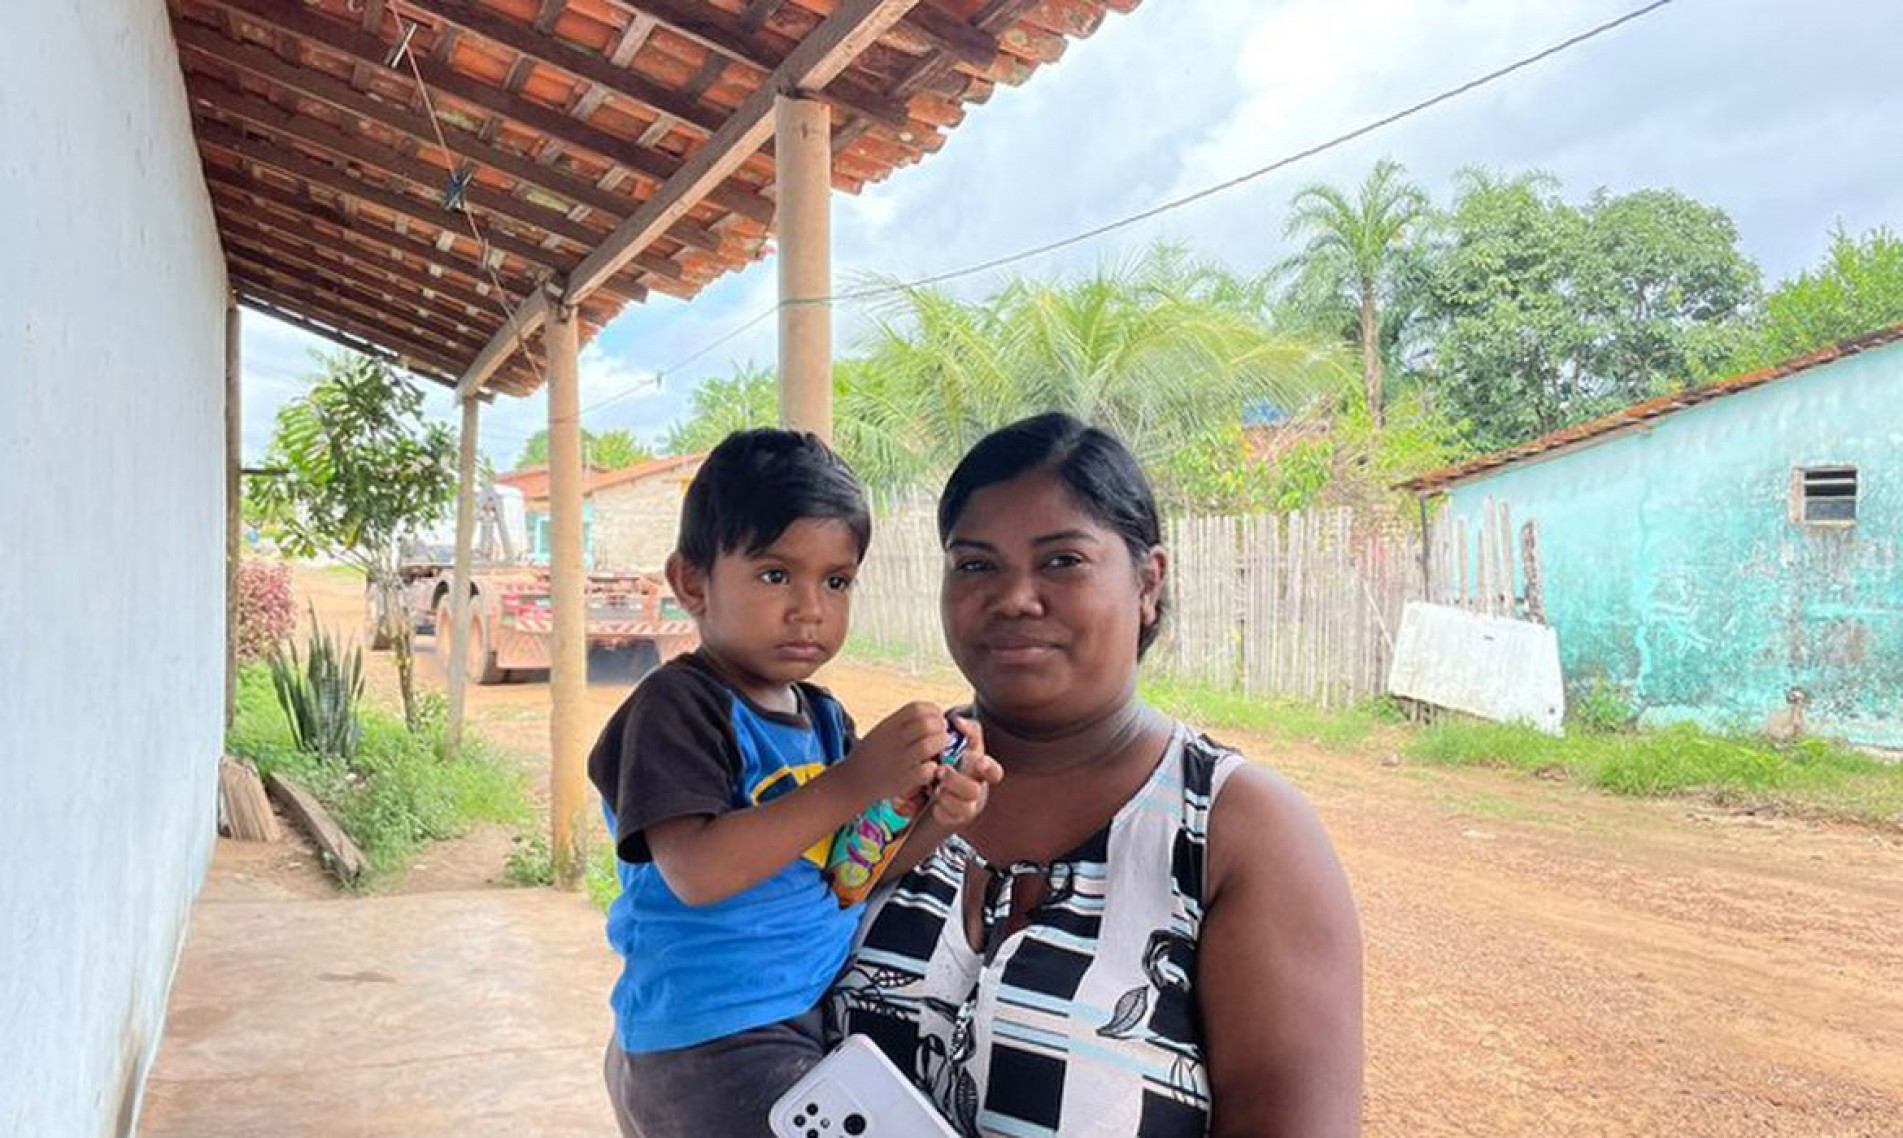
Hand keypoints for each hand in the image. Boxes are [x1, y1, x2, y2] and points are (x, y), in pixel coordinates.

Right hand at [841, 701, 948, 803]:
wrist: (852, 781)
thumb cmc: (873, 754)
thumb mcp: (882, 730)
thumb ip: (904, 721)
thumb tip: (933, 714)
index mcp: (888, 725)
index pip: (917, 708)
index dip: (934, 711)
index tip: (938, 719)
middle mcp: (893, 740)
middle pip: (927, 724)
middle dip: (941, 728)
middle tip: (942, 735)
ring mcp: (897, 761)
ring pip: (929, 746)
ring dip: (940, 746)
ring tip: (939, 751)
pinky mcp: (902, 781)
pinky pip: (925, 771)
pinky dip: (933, 768)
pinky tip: (930, 768)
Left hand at [931, 714, 1000, 829]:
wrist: (930, 783)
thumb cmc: (950, 759)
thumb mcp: (959, 742)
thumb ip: (964, 729)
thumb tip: (957, 721)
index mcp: (980, 771)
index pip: (994, 772)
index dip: (989, 768)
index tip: (978, 762)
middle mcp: (976, 789)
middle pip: (974, 791)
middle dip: (956, 781)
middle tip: (941, 771)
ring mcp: (966, 806)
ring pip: (965, 809)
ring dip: (948, 796)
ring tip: (935, 788)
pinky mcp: (953, 819)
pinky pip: (949, 819)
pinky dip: (940, 810)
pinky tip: (934, 802)